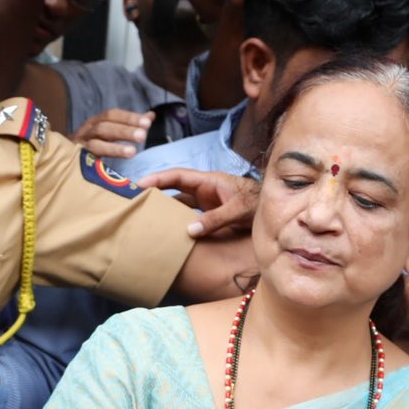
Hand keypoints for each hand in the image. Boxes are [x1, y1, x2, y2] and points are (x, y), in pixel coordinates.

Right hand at [74, 108, 153, 159]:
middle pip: (104, 126)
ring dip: (114, 147)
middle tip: (143, 134)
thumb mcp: (110, 133)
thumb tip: (151, 116)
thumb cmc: (90, 146)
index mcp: (95, 123)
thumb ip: (129, 125)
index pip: (112, 115)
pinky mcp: (74, 161)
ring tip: (132, 152)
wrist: (60, 160)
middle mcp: (86, 131)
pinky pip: (86, 160)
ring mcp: (79, 146)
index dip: (129, 117)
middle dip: (124, 129)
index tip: (148, 122)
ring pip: (96, 143)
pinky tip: (112, 167)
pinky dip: (100, 161)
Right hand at [135, 167, 259, 238]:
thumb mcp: (239, 209)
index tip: (140, 184)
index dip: (158, 179)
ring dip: (165, 210)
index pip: (177, 177)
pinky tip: (168, 231)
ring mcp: (206, 202)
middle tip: (134, 201)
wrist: (274, 208)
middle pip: (174, 190)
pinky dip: (178, 222)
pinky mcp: (210, 214)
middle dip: (155, 193)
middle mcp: (204, 190)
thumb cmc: (259, 202)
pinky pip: (189, 216)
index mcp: (208, 181)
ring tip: (146, 217)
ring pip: (179, 204)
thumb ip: (216, 219)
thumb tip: (190, 231)